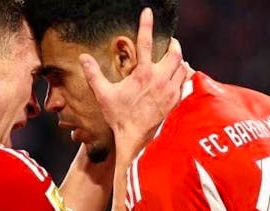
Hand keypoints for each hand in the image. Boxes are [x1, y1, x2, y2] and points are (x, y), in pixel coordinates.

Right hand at [79, 8, 187, 156]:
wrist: (136, 139)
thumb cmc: (119, 117)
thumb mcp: (103, 95)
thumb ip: (94, 74)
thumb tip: (83, 58)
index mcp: (142, 74)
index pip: (144, 42)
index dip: (146, 24)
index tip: (148, 12)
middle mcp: (160, 79)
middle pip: (174, 52)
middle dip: (174, 44)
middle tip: (170, 42)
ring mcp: (170, 90)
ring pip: (183, 66)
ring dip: (180, 60)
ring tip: (174, 58)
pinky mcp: (176, 101)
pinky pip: (186, 82)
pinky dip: (185, 75)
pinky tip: (180, 75)